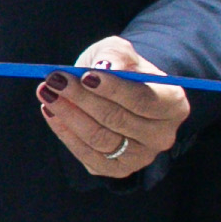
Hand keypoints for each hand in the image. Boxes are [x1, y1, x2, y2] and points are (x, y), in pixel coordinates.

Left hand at [42, 40, 191, 179]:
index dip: (113, 89)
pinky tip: (51, 113)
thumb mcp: (121, 52)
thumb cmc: (122, 69)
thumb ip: (115, 54)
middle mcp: (162, 136)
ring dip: (68, 115)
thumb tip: (105, 66)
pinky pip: (87, 155)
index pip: (143, 99)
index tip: (84, 76)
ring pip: (99, 138)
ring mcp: (141, 157)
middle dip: (81, 99)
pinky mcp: (117, 169)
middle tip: (54, 80)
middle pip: (118, 120)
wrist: (120, 93)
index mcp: (173, 105)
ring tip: (47, 93)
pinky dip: (65, 134)